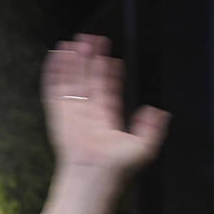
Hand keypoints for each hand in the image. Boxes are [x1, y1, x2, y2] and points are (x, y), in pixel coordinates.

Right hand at [43, 34, 169, 174]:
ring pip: (72, 81)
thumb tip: (160, 111)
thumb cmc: (117, 168)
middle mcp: (88, 114)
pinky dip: (54, 71)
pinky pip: (54, 88)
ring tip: (76, 41)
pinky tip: (57, 55)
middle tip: (93, 40)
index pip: (107, 90)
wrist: (94, 174)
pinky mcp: (58, 114)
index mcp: (106, 119)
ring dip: (74, 62)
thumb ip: (152, 129)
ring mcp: (72, 113)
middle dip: (91, 60)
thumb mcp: (143, 147)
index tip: (112, 59)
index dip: (110, 74)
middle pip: (88, 81)